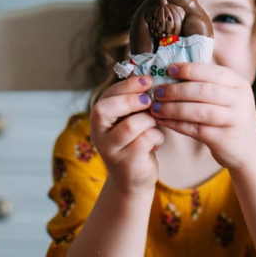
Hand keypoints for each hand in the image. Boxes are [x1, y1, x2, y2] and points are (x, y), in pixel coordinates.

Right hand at [90, 76, 164, 192]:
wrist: (134, 179)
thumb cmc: (135, 141)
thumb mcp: (130, 119)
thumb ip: (134, 102)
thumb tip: (152, 77)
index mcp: (99, 119)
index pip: (106, 96)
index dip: (127, 85)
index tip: (148, 80)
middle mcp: (98, 134)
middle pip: (107, 109)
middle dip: (132, 100)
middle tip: (150, 100)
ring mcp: (110, 150)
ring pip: (131, 124)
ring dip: (149, 120)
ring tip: (155, 123)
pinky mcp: (127, 163)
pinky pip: (145, 140)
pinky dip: (157, 137)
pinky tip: (156, 142)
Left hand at [150, 63, 255, 172]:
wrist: (248, 149)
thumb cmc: (229, 116)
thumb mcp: (227, 96)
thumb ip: (207, 83)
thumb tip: (172, 70)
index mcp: (239, 83)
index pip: (212, 71)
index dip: (189, 69)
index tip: (169, 69)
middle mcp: (240, 99)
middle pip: (204, 91)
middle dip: (176, 90)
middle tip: (157, 91)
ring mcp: (234, 120)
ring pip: (198, 111)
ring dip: (173, 108)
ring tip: (156, 107)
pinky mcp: (224, 139)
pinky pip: (195, 129)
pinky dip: (176, 124)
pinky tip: (163, 120)